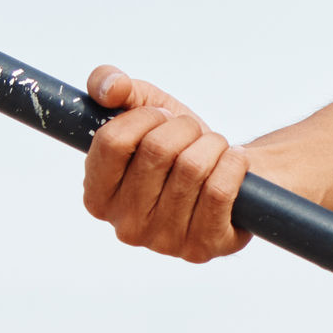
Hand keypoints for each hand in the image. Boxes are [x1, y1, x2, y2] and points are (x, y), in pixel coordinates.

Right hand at [80, 67, 254, 261]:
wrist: (229, 176)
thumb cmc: (179, 144)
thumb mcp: (142, 107)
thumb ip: (112, 85)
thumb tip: (109, 88)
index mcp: (98, 196)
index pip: (113, 141)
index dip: (145, 117)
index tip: (160, 118)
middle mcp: (125, 225)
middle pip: (157, 150)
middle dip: (184, 127)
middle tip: (193, 134)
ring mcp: (164, 242)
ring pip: (192, 167)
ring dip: (212, 144)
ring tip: (213, 148)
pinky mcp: (202, 247)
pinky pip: (220, 191)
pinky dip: (234, 163)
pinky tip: (234, 162)